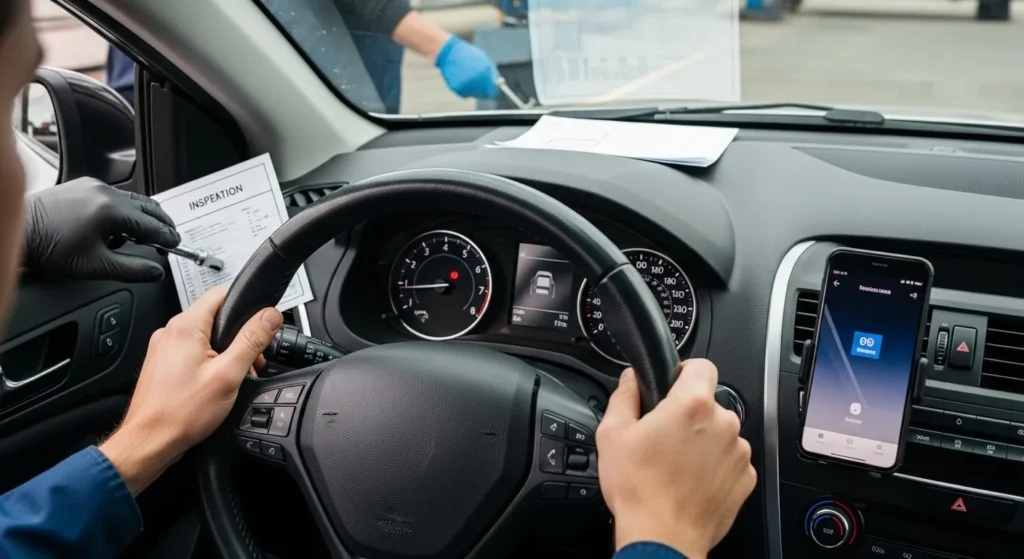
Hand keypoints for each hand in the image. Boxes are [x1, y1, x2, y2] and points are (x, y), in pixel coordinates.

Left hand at [23, 177, 179, 281]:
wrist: (19, 232)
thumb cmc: (50, 248)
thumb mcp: (96, 266)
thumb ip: (133, 270)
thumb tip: (156, 271)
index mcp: (111, 211)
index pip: (152, 225)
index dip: (167, 237)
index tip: (175, 244)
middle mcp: (104, 192)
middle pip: (147, 206)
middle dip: (161, 222)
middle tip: (168, 236)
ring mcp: (92, 185)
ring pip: (131, 199)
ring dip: (141, 216)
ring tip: (142, 234)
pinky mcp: (82, 185)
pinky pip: (113, 195)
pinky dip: (123, 209)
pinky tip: (116, 225)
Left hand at [99, 287, 282, 494]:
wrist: (149, 442)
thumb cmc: (181, 413)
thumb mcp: (228, 374)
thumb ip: (251, 340)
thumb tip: (270, 315)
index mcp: (185, 327)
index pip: (221, 294)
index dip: (246, 306)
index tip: (260, 324)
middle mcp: (170, 332)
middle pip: (215, 317)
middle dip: (238, 336)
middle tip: (250, 362)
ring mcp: (163, 348)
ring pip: (203, 337)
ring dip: (224, 352)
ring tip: (231, 378)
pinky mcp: (162, 364)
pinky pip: (191, 352)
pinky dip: (207, 363)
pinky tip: (213, 385)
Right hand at [435, 35, 498, 99]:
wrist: (450, 53)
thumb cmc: (469, 55)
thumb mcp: (485, 61)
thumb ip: (492, 74)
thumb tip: (499, 84)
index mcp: (484, 74)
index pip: (492, 92)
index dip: (493, 91)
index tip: (491, 89)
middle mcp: (476, 82)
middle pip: (484, 96)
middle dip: (484, 90)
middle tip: (480, 83)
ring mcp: (466, 87)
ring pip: (474, 95)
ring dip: (474, 90)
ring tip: (469, 77)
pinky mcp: (457, 89)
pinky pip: (465, 94)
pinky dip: (465, 89)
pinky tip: (462, 78)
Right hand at [596, 360, 755, 558]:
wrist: (663, 538)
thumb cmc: (639, 490)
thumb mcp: (612, 434)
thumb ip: (624, 396)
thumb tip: (631, 380)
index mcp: (692, 405)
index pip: (702, 365)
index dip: (684, 372)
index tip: (673, 385)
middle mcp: (723, 424)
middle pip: (708, 403)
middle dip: (688, 414)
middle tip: (663, 435)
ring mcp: (738, 452)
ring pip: (720, 432)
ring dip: (702, 441)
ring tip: (675, 463)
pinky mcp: (745, 478)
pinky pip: (729, 460)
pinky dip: (714, 466)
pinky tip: (689, 480)